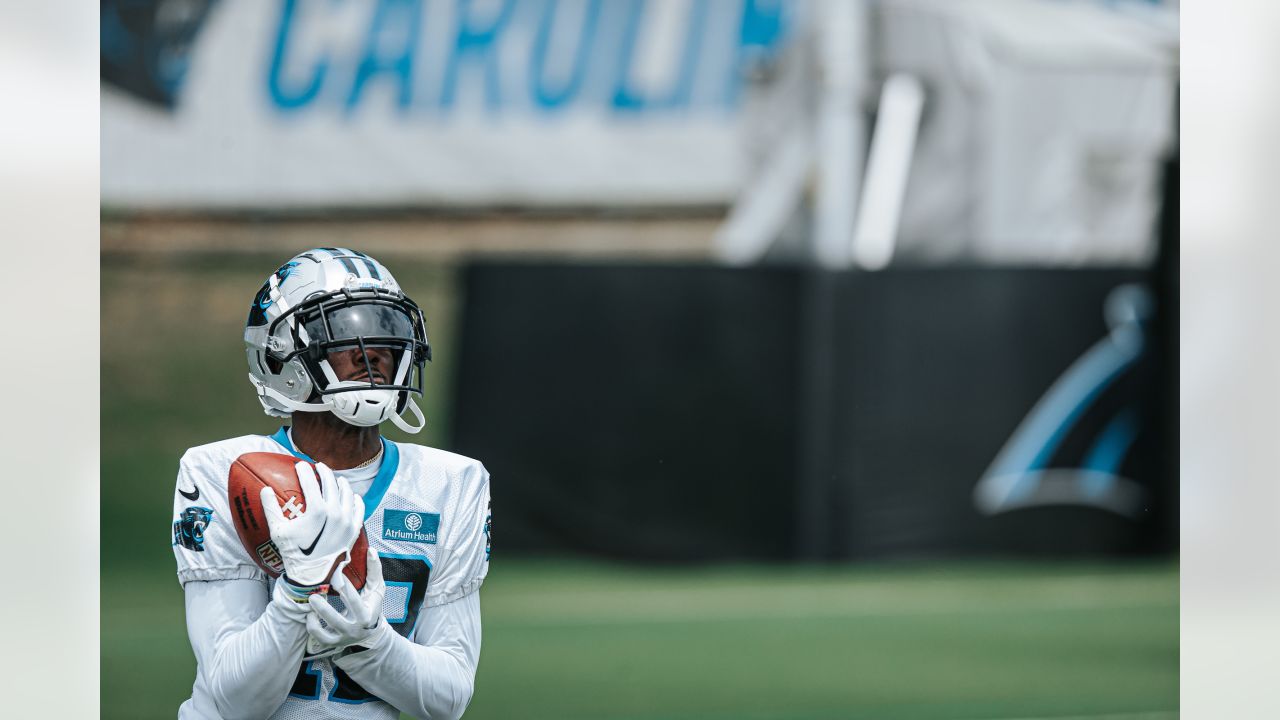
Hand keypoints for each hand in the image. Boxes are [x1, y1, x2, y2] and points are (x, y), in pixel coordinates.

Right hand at [260, 461, 363, 589]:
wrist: (312, 575)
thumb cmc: (293, 553)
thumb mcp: (278, 531)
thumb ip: (271, 508)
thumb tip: (264, 489)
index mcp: (317, 510)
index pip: (311, 482)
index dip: (304, 471)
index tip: (300, 465)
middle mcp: (335, 512)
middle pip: (331, 484)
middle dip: (324, 472)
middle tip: (318, 467)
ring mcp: (347, 521)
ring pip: (347, 493)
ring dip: (341, 483)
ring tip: (337, 479)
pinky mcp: (354, 529)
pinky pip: (359, 509)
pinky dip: (356, 500)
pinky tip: (353, 495)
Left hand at [306, 548, 387, 652]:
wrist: (370, 631)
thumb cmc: (372, 604)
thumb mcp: (377, 588)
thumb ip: (375, 569)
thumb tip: (371, 550)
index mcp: (366, 615)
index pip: (355, 602)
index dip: (345, 588)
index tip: (337, 575)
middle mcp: (354, 629)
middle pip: (337, 621)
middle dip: (324, 610)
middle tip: (313, 596)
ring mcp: (343, 637)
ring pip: (325, 634)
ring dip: (314, 621)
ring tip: (309, 606)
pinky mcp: (333, 642)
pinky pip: (319, 638)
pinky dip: (312, 628)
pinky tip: (309, 615)